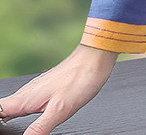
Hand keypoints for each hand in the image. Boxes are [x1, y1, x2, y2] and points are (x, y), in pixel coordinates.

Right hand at [0, 44, 118, 134]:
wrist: (96, 58)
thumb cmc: (81, 78)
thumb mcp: (59, 110)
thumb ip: (39, 128)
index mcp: (25, 99)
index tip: (0, 132)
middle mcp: (28, 93)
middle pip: (2, 110)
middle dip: (0, 121)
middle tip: (5, 132)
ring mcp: (37, 89)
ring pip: (14, 106)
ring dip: (7, 118)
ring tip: (8, 129)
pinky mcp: (47, 88)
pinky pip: (27, 102)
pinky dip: (22, 112)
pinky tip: (28, 118)